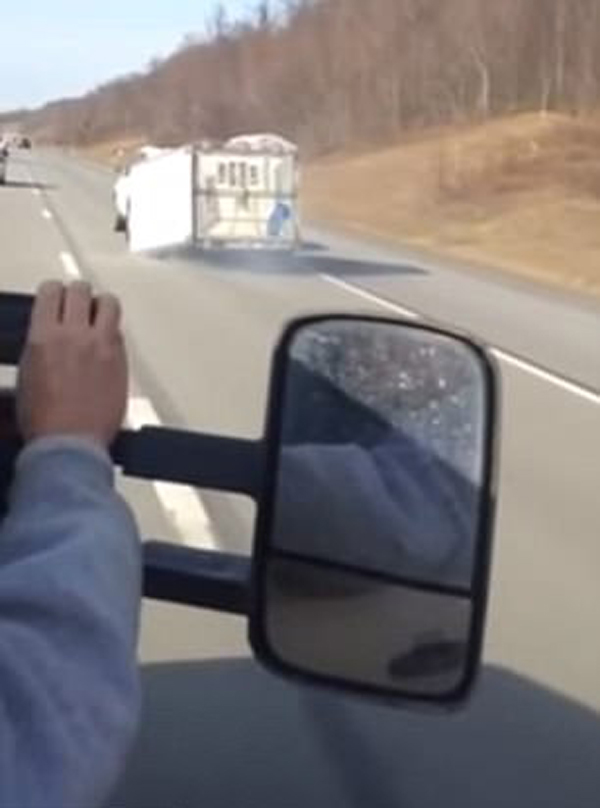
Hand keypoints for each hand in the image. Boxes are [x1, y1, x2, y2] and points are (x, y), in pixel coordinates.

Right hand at [17, 281, 127, 446]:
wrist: (71, 444)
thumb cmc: (44, 420)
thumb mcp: (27, 375)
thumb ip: (40, 345)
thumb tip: (47, 333)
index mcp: (44, 336)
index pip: (51, 291)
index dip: (53, 293)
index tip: (55, 298)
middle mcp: (75, 335)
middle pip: (81, 290)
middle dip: (78, 296)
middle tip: (76, 306)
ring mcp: (102, 346)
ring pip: (109, 303)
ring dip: (101, 307)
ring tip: (96, 318)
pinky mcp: (121, 360)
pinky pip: (120, 332)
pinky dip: (112, 333)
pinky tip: (105, 345)